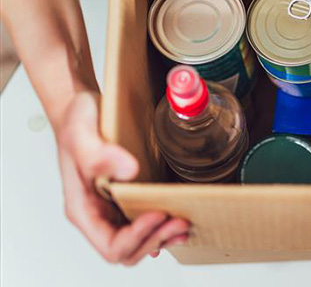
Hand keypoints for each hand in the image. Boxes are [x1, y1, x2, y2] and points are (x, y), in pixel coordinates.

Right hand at [57, 92, 189, 264]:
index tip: (157, 213)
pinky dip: (164, 226)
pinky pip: (146, 224)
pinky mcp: (128, 198)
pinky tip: (180, 218)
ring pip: (140, 241)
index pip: (110, 244)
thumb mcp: (81, 131)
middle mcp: (98, 214)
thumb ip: (98, 153)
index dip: (136, 236)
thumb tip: (129, 170)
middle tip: (181, 221)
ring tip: (185, 223)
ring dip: (163, 236)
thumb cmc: (77, 121)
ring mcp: (113, 208)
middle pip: (127, 249)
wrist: (83, 109)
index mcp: (83, 208)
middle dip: (155, 239)